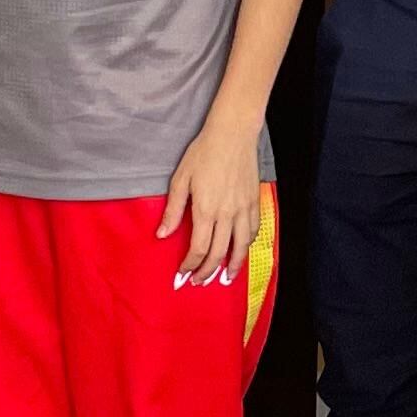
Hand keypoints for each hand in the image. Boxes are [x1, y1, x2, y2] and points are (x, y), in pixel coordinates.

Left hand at [160, 117, 266, 286]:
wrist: (233, 134)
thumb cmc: (203, 153)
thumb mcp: (181, 179)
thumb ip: (173, 210)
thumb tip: (162, 235)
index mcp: (206, 209)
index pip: (199, 248)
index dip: (190, 266)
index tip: (182, 275)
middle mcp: (227, 214)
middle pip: (219, 253)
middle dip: (207, 272)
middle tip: (199, 282)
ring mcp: (243, 208)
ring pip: (240, 246)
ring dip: (232, 266)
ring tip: (225, 279)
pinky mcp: (254, 201)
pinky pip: (253, 231)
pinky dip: (247, 245)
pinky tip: (241, 251)